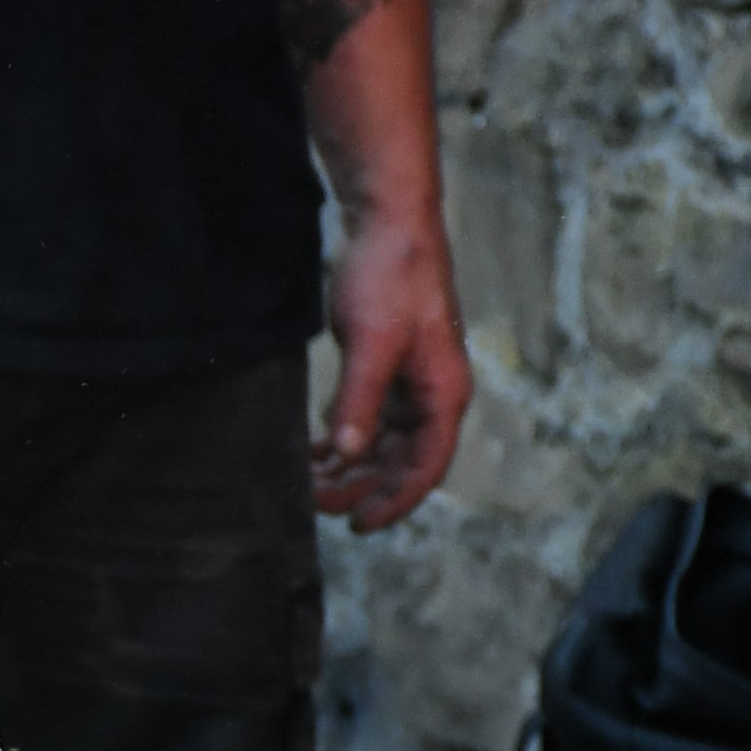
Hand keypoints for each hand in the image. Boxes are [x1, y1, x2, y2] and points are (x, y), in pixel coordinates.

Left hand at [310, 213, 471, 532]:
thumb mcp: (371, 344)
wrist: (388, 225)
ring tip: (306, 481)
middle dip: (359, 487)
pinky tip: (311, 450)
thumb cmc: (390, 278)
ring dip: (348, 466)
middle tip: (312, 503)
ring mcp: (411, 382)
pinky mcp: (387, 368)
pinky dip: (341, 438)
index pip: (425, 468)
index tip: (356, 525)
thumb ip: (358, 402)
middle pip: (400, 462)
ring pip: (382, 444)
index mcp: (443, 394)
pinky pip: (368, 419)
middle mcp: (433, 394)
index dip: (393, 502)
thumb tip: (347, 455)